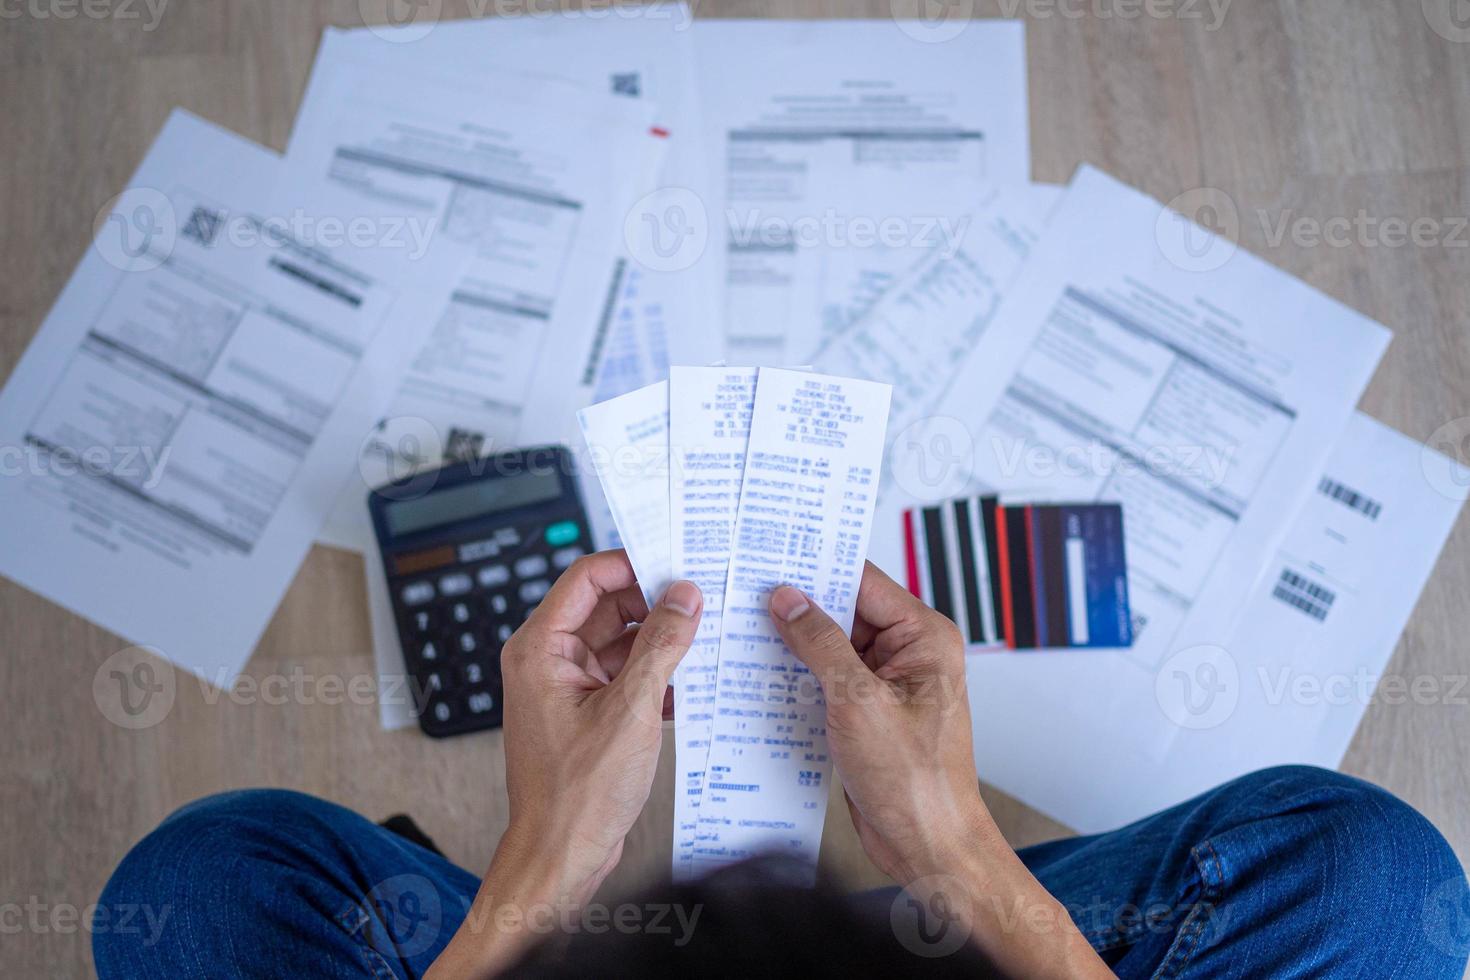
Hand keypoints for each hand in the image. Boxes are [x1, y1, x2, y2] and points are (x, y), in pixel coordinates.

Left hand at [429, 550, 701, 978]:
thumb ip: (660, 646)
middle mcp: (548, 660)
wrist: (561, 857)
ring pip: (621, 640)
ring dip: (660, 642)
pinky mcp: (587, 711)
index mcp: (540, 648)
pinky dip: (655, 674)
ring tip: (705, 642)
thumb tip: (685, 597)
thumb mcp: (630, 710)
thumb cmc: (576, 796)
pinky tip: (688, 685)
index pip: (588, 578)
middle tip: (703, 602)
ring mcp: (567, 686)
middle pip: (608, 605)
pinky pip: (624, 673)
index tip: (678, 564)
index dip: (634, 565)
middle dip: (655, 604)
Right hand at [768, 562, 983, 883]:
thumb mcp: (858, 702)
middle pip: (844, 611)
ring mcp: (887, 683)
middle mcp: (909, 654)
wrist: (926, 844)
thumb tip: (788, 600)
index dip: (817, 568)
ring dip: (794, 645)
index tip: (773, 557)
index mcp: (923, 638)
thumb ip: (820, 644)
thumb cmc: (915, 781)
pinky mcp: (867, 710)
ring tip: (745, 631)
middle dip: (799, 606)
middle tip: (747, 593)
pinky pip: (828, 678)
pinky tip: (763, 675)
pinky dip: (799, 677)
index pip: (863, 582)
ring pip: (831, 646)